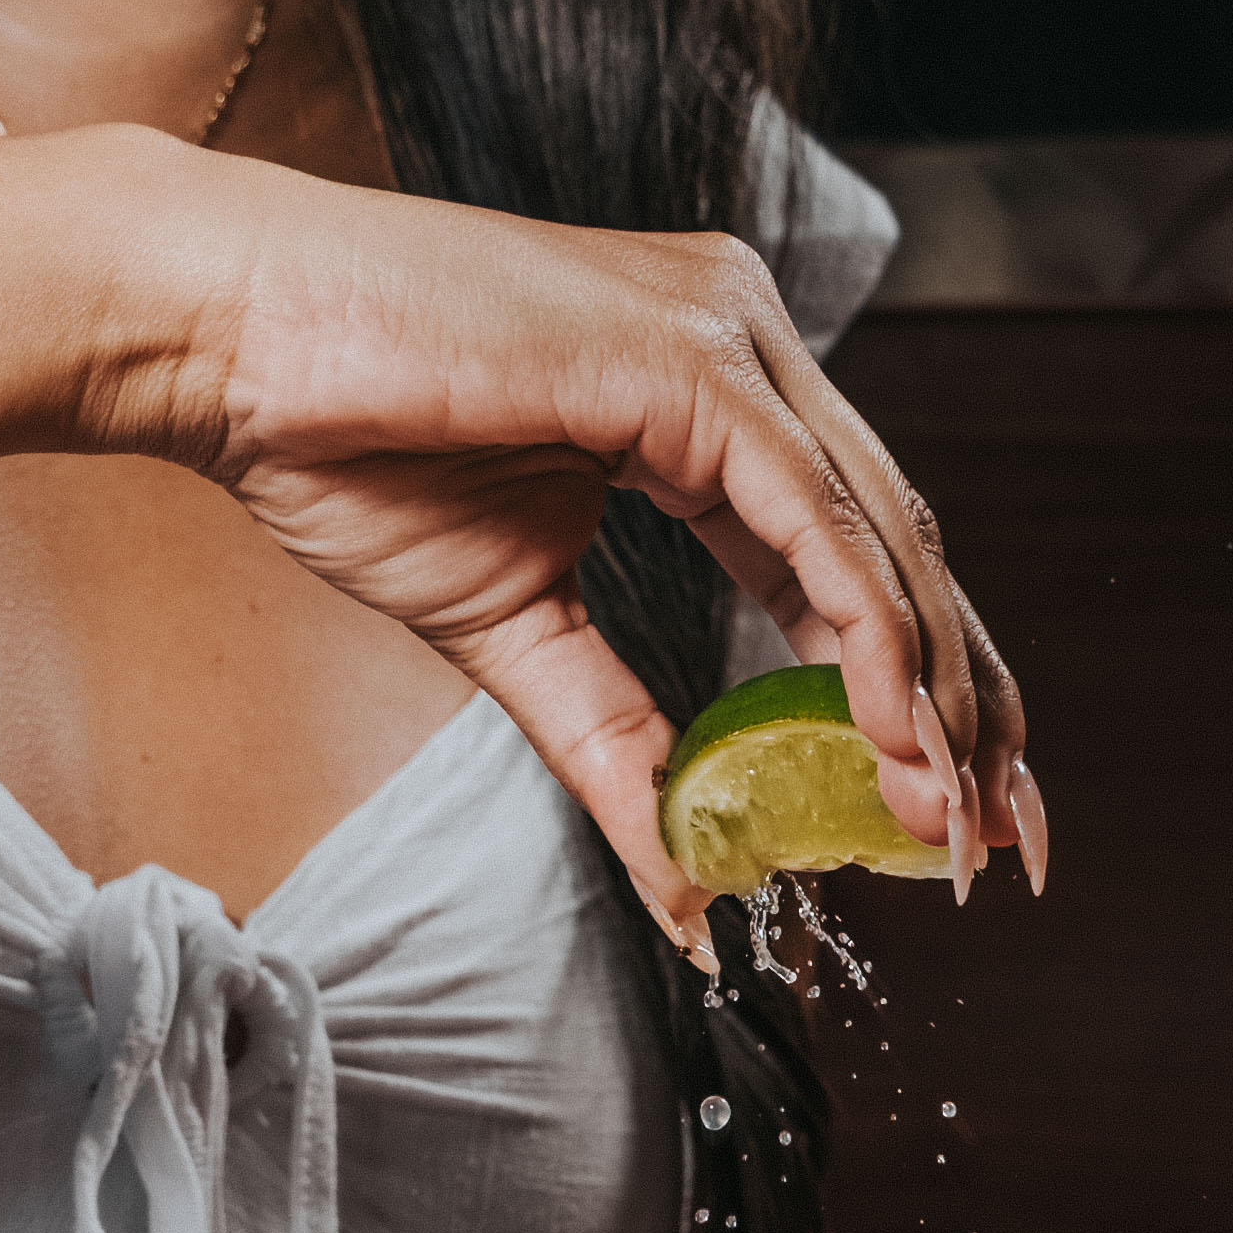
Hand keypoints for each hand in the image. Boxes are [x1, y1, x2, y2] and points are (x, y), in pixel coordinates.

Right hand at [88, 144, 1031, 947]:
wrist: (223, 339)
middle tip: (1009, 852)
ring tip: (953, 825)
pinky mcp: (682, 354)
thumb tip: (690, 897)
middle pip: (908, 548)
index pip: (864, 557)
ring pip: (883, 533)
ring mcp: (725, 335)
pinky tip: (889, 735)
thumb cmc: (343, 445)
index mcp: (717, 396)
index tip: (964, 820)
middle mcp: (747, 347)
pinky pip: (809, 512)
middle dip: (971, 712)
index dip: (928, 693)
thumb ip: (619, 745)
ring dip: (930, 695)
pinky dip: (861, 631)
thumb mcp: (515, 631)